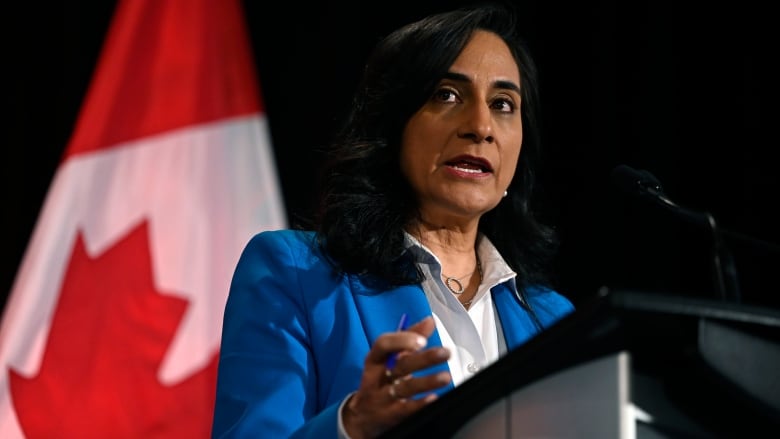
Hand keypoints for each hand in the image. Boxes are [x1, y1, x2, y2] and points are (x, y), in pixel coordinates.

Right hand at [342, 316, 450, 438]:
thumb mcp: (389, 358)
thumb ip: (409, 337)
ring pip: (405, 388)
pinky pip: (406, 410)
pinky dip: (420, 404)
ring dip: (426, 382)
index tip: (422, 340)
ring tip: (445, 377)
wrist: (363, 416)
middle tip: (445, 353)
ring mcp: (383, 397)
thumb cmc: (380, 379)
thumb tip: (430, 321)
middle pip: (400, 365)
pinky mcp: (391, 415)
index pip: (383, 345)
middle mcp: (377, 377)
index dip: (402, 340)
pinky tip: (433, 399)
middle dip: (424, 358)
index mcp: (375, 359)